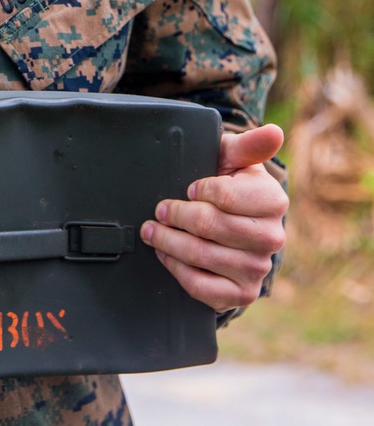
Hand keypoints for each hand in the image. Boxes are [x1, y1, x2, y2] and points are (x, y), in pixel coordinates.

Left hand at [140, 123, 287, 312]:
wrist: (232, 221)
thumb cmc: (229, 183)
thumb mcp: (234, 158)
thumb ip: (249, 144)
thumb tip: (274, 132)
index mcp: (272, 200)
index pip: (225, 196)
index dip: (199, 190)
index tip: (189, 187)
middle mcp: (271, 237)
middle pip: (209, 226)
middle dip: (176, 216)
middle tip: (159, 210)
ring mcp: (258, 268)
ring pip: (201, 256)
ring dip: (168, 242)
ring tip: (152, 230)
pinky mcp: (242, 293)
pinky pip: (202, 287)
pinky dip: (176, 270)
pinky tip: (165, 255)